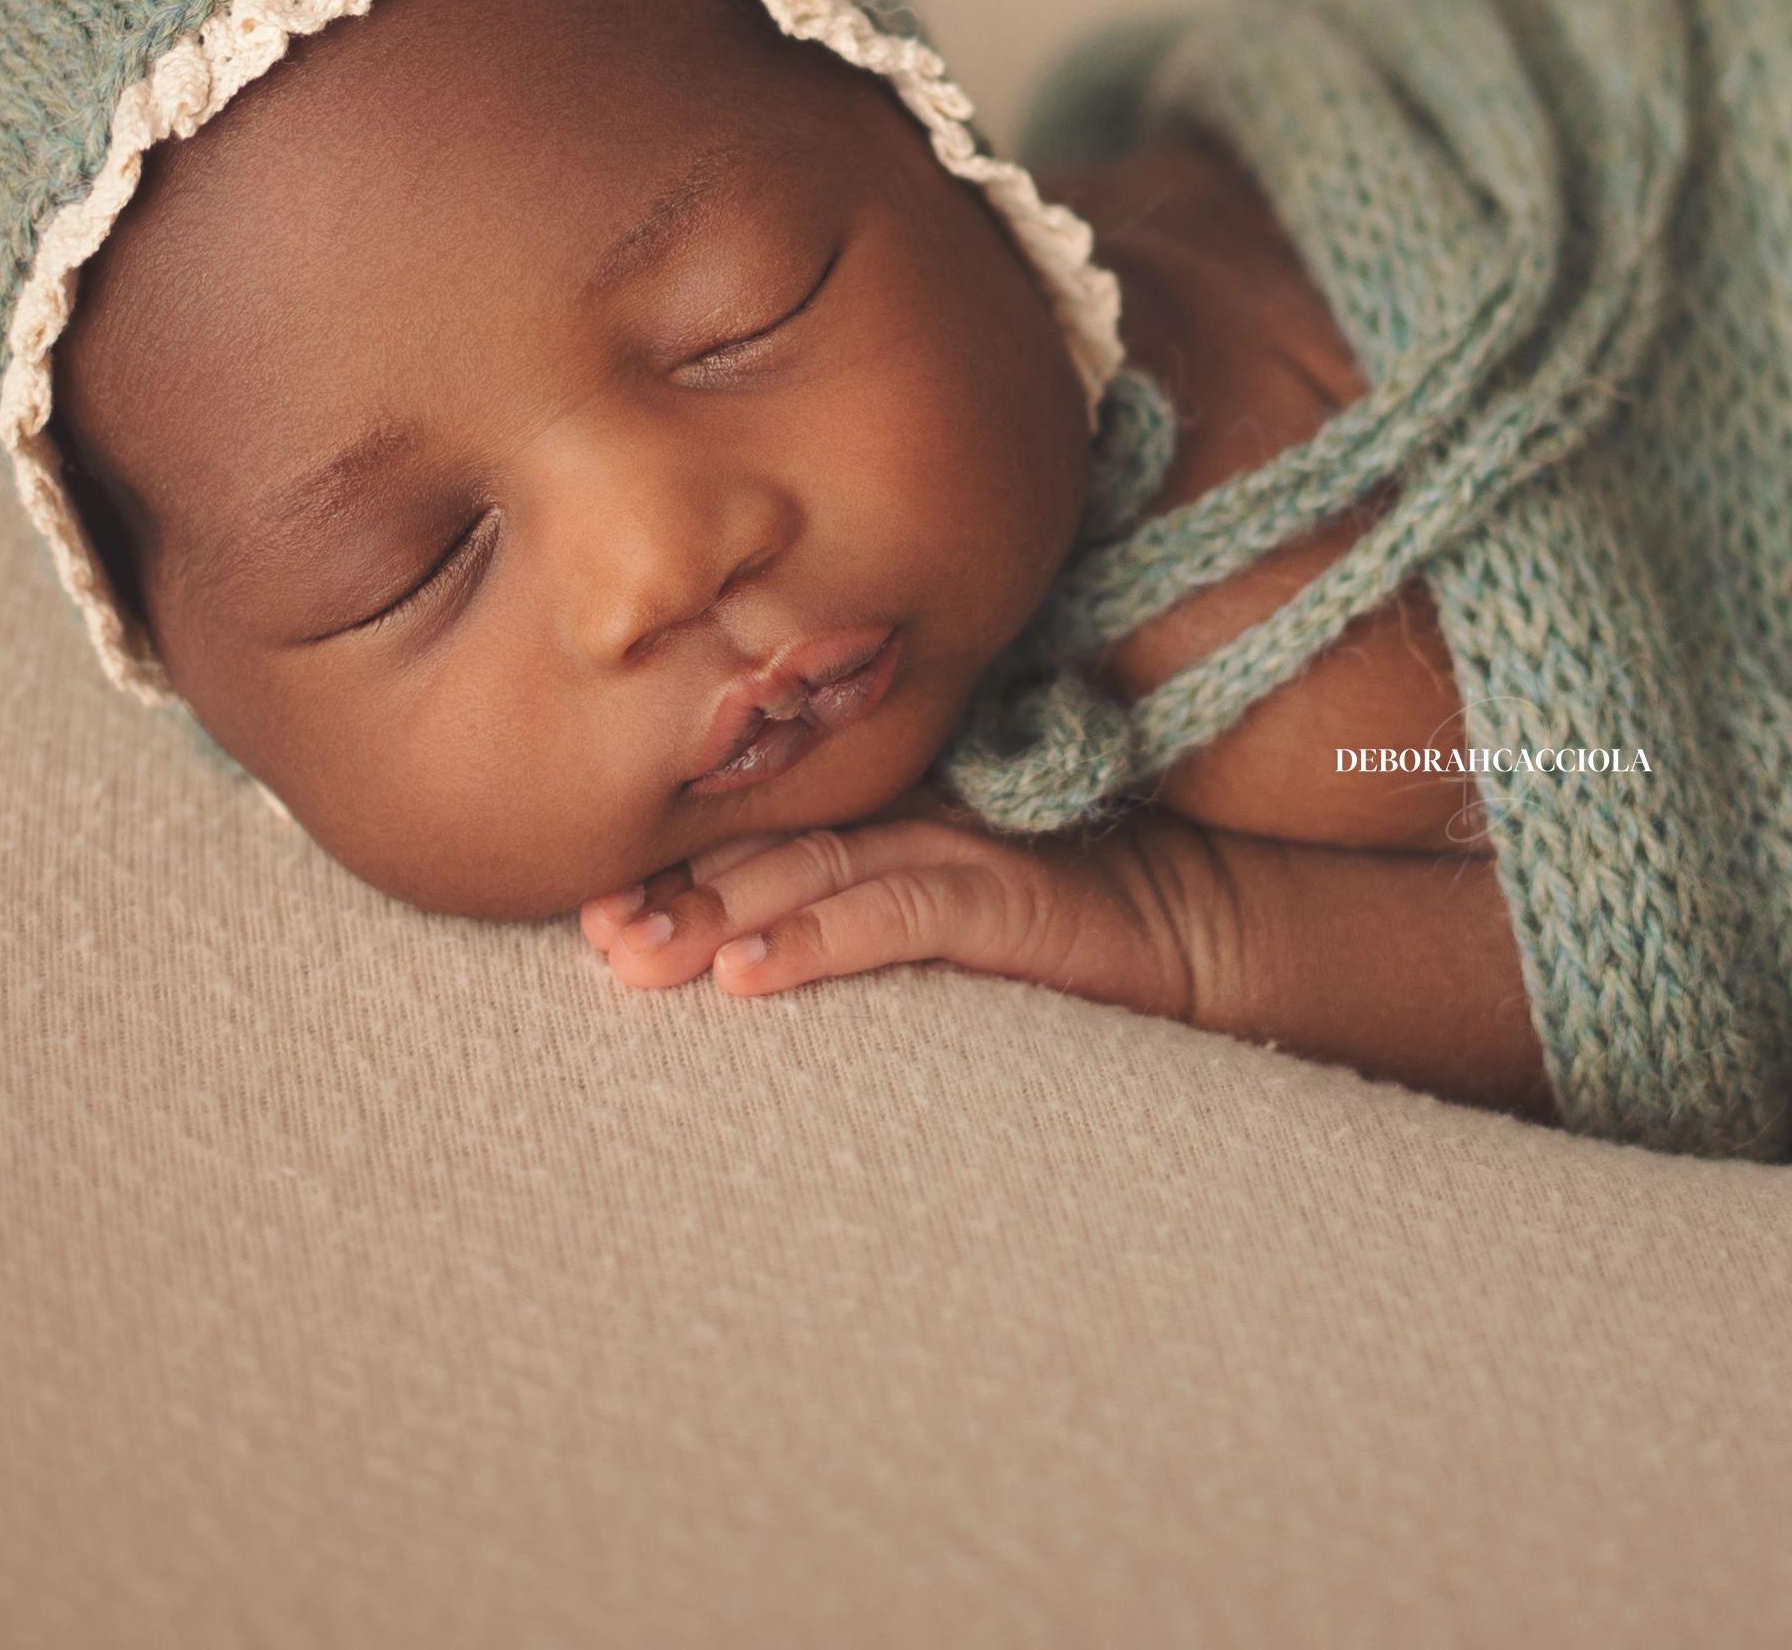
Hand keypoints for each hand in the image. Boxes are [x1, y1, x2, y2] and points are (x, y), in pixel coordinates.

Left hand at [576, 796, 1216, 1022]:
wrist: (1203, 932)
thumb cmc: (1072, 935)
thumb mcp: (952, 922)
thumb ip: (865, 911)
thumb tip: (740, 960)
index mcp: (892, 819)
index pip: (764, 832)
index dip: (674, 864)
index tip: (588, 909)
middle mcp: (915, 819)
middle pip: (770, 846)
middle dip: (672, 891)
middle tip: (591, 935)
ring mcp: (960, 850)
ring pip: (816, 870)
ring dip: (719, 913)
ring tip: (640, 956)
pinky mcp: (1007, 897)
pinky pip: (896, 914)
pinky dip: (816, 940)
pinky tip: (748, 974)